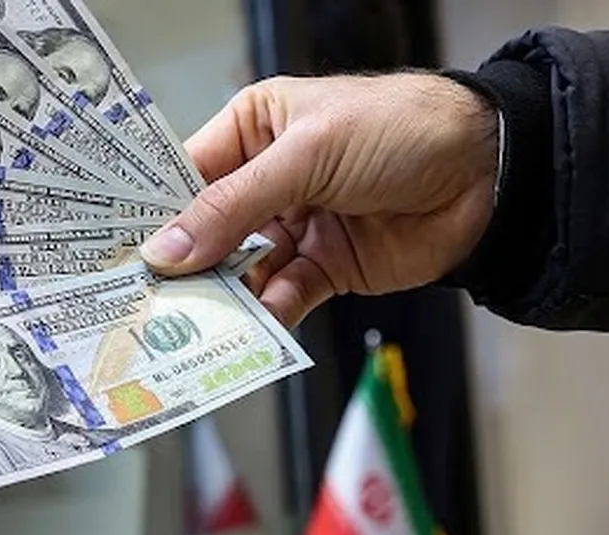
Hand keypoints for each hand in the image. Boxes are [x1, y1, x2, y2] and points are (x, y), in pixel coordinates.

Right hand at [140, 72, 499, 327]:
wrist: (489, 171)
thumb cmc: (399, 129)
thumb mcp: (306, 155)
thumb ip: (234, 206)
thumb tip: (166, 250)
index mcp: (254, 130)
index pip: (187, 174)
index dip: (155, 213)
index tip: (119, 253)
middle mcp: (266, 180)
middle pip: (207, 230)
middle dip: (183, 265)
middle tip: (145, 300)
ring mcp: (294, 226)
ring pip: (240, 270)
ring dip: (221, 297)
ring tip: (190, 325)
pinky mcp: (323, 268)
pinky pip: (282, 297)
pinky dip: (267, 315)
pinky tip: (250, 331)